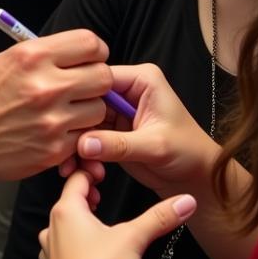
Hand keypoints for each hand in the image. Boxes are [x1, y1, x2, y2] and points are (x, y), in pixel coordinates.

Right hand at [0, 29, 112, 189]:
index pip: (90, 43)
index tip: (90, 58)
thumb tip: (70, 53)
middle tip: (83, 85)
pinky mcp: (55, 148)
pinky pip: (85, 135)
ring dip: (88, 108)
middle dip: (96, 79)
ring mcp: (52, 119)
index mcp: (31, 56)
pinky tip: (57, 128)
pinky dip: (76, 132)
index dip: (94, 51)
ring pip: (100, 108)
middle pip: (103, 76)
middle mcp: (45, 85)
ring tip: (67, 109)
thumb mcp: (1, 60)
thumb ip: (39, 55)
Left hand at [39, 170, 195, 258]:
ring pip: (62, 229)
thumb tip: (184, 201)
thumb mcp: (134, 239)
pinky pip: (60, 252)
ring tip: (96, 228)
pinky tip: (88, 258)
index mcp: (66, 211)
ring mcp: (49, 251)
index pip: (77, 180)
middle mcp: (51, 228)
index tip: (102, 171)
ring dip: (78, 225)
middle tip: (100, 199)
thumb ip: (159, 218)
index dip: (91, 172)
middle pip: (68, 203)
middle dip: (86, 199)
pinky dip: (73, 249)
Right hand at [71, 63, 219, 197]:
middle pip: (85, 98)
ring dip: (74, 142)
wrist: (196, 181)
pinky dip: (79, 153)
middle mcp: (126, 90)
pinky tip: (75, 168)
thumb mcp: (155, 146)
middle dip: (74, 124)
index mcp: (141, 80)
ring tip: (68, 164)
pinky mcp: (110, 129)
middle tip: (61, 146)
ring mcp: (116, 110)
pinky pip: (85, 136)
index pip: (99, 78)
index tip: (61, 113)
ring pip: (81, 119)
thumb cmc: (189, 155)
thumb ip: (119, 144)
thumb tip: (84, 144)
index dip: (79, 93)